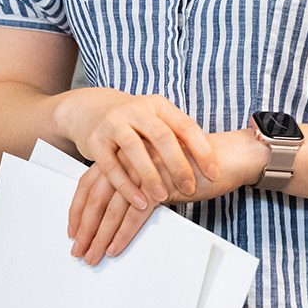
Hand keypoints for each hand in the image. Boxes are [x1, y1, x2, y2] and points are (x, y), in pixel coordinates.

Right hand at [54, 89, 217, 213]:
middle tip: (190, 189)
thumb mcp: (159, 121)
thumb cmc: (136, 123)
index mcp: (159, 106)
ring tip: (162, 197)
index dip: (202, 150)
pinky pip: (111, 165)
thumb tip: (213, 165)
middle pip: (162, 137)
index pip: (185, 126)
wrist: (93, 110)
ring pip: (134, 149)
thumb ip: (179, 139)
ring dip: (150, 176)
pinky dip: (126, 186)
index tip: (214, 173)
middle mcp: (137, 111)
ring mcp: (114, 123)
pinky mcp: (95, 141)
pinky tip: (139, 201)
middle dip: (178, 165)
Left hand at [65, 129, 266, 264]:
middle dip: (85, 226)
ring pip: (114, 207)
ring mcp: (145, 170)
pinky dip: (123, 234)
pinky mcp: (161, 184)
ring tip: (92, 254)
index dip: (79, 207)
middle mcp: (132, 158)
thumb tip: (116, 208)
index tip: (72, 229)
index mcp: (128, 152)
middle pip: (97, 195)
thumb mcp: (158, 169)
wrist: (228, 156)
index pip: (92, 180)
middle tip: (77, 248)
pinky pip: (136, 214)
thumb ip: (138, 181)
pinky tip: (115, 248)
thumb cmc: (195, 164)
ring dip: (100, 235)